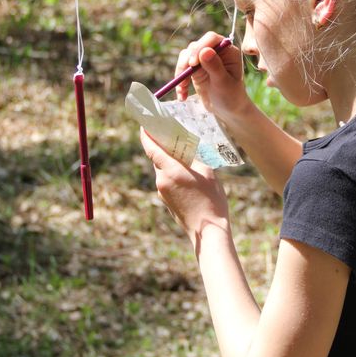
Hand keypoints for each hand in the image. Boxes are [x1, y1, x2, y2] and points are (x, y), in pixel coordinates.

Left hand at [140, 128, 229, 246]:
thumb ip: (194, 159)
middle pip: (157, 158)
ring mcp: (162, 193)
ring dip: (170, 162)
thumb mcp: (207, 173)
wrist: (208, 231)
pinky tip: (187, 175)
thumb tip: (186, 150)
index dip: (146, 135)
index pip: (152, 149)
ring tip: (185, 156)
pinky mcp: (166, 201)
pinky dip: (173, 174)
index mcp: (171, 171)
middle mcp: (162, 181)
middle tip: (172, 136)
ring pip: (162, 170)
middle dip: (162, 147)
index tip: (144, 125)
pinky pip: (166, 181)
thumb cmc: (212, 201)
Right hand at [175, 31, 250, 120]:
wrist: (228, 110)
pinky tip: (182, 95)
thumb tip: (205, 51)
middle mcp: (215, 52)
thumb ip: (215, 67)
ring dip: (181, 72)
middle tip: (183, 79)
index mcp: (228, 51)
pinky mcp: (195, 69)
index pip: (211, 39)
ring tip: (182, 89)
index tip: (193, 63)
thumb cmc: (232, 96)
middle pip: (195, 47)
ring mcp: (204, 60)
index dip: (200, 47)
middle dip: (187, 62)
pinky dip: (179, 82)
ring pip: (185, 57)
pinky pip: (182, 69)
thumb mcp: (224, 83)